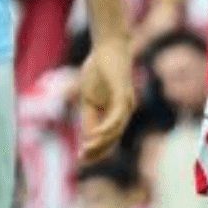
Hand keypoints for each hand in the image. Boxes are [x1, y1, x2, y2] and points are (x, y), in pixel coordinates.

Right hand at [77, 36, 135, 162]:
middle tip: (83, 160)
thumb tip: (87, 137)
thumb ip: (89, 117)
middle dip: (98, 150)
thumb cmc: (98, 70)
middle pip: (114, 138)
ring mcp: (126, 103)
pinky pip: (116, 117)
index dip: (96, 149)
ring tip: (86, 150)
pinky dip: (106, 128)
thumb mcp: (89, 98)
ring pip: (116, 130)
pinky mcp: (123, 94)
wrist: (107, 47)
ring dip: (101, 142)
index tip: (81, 157)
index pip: (108, 137)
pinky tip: (94, 136)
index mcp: (116, 112)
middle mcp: (124, 111)